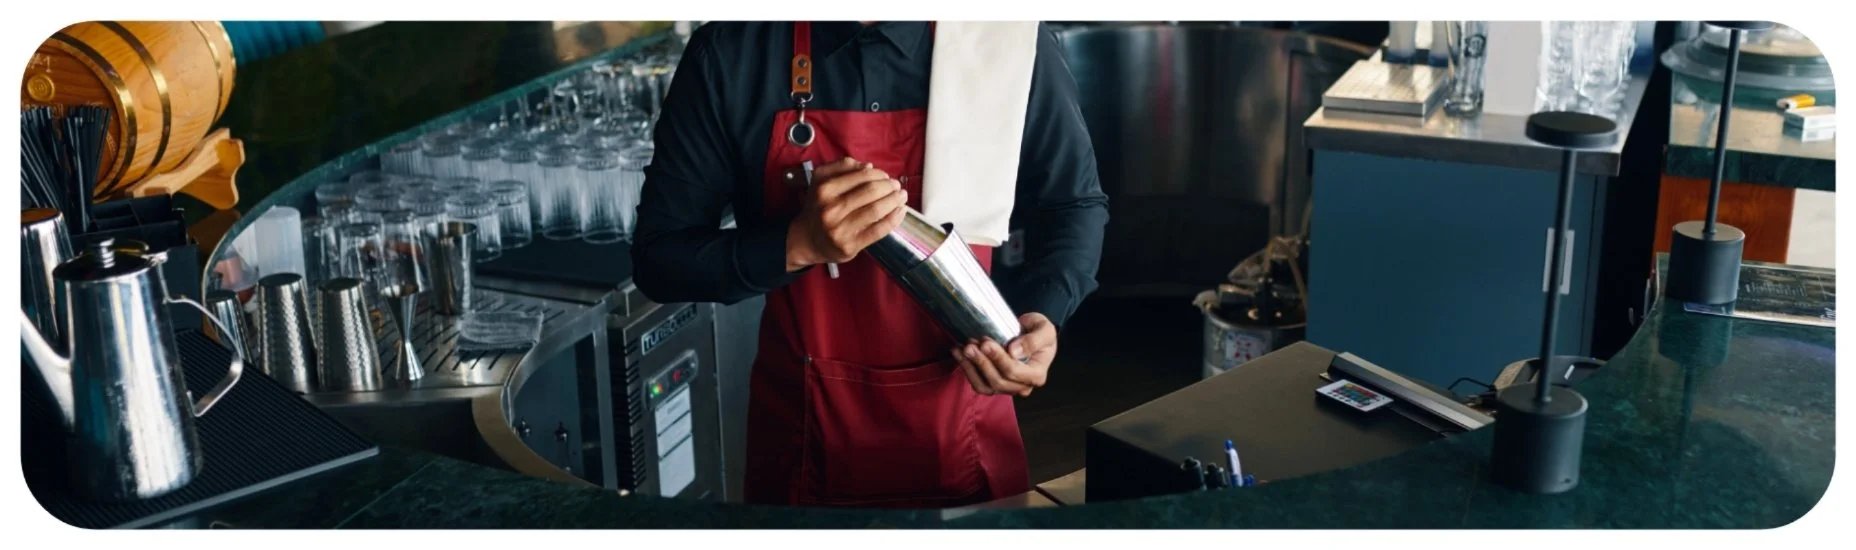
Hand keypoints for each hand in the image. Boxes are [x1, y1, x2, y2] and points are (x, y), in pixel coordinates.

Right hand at [785, 157, 907, 271]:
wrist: (807, 240)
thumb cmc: (819, 207)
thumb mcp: (821, 181)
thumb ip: (841, 167)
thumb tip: (868, 166)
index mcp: (824, 189)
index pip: (861, 176)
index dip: (879, 174)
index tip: (885, 176)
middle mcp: (830, 209)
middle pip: (871, 192)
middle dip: (889, 186)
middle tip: (896, 186)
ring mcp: (840, 229)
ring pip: (876, 210)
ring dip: (894, 201)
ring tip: (901, 196)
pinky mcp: (850, 246)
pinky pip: (878, 230)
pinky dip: (894, 219)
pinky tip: (900, 212)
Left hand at [953, 313, 1057, 396]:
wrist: (1032, 334)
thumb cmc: (1039, 331)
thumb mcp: (1044, 329)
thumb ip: (1033, 340)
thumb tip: (1014, 351)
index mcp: (1037, 375)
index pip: (1014, 372)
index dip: (998, 358)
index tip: (986, 342)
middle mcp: (1023, 386)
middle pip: (998, 381)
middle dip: (982, 362)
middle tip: (971, 345)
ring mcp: (1007, 388)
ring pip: (985, 386)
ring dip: (971, 368)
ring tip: (962, 349)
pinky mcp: (994, 385)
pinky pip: (978, 384)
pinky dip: (966, 369)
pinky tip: (958, 353)